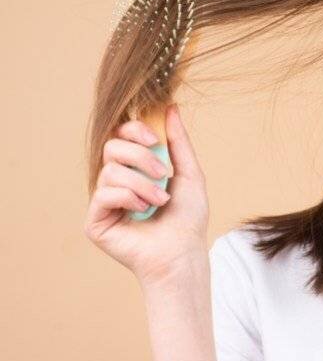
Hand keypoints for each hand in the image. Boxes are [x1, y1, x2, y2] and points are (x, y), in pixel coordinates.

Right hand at [84, 103, 209, 287]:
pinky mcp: (95, 221)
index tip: (154, 139)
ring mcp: (103, 202)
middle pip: (111, 147)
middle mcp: (116, 183)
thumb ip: (178, 141)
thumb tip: (170, 108)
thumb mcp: (189, 173)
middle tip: (162, 174)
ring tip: (160, 201)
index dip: (133, 130)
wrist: (184, 252)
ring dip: (142, 184)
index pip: (121, 136)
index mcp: (135, 170)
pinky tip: (143, 212)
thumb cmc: (188, 218)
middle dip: (140, 156)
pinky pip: (103, 194)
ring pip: (110, 171)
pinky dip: (129, 198)